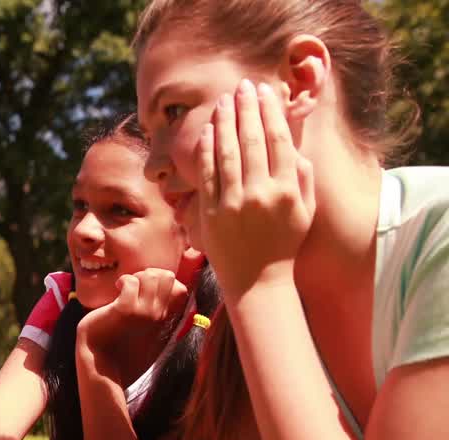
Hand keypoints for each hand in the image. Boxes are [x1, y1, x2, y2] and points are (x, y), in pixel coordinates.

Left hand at [77, 268, 189, 351]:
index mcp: (165, 321)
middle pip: (168, 277)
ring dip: (136, 277)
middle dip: (150, 274)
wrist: (100, 365)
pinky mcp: (124, 310)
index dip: (166, 282)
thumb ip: (156, 316)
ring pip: (152, 276)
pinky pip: (131, 282)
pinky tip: (116, 289)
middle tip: (136, 286)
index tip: (148, 289)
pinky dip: (124, 281)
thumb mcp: (145, 332)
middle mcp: (159, 316)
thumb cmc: (119, 348)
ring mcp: (143, 313)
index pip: (181, 290)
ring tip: (125, 287)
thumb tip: (161, 292)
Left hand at [196, 79, 314, 297]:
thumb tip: (294, 147)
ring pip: (227, 152)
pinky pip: (207, 174)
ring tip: (224, 100)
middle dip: (247, 108)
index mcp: (287, 190)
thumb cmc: (284, 244)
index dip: (270, 112)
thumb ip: (302, 178)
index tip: (265, 92)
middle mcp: (261, 193)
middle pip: (252, 140)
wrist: (257, 281)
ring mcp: (233, 203)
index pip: (278, 140)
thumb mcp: (305, 211)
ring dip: (225, 122)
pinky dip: (206, 150)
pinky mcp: (210, 212)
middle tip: (243, 86)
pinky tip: (207, 130)